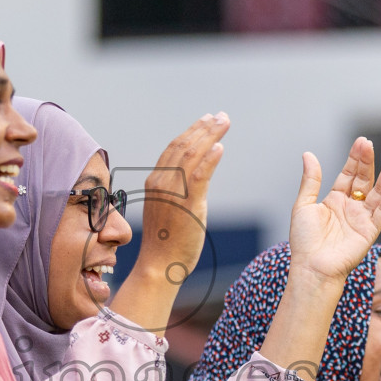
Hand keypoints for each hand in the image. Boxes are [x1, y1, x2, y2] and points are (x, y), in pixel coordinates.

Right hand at [134, 112, 229, 277]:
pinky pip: (199, 176)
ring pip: (191, 156)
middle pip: (183, 146)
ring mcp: (173, 193)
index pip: (174, 148)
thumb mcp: (167, 208)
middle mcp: (162, 182)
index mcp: (156, 182)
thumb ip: (176, 190)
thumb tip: (193, 180)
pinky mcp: (187, 205)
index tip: (207, 120)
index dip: (192, 132)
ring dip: (209, 136)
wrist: (159, 264)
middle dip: (204, 128)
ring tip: (224, 123)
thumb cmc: (165, 242)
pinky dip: (209, 159)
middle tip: (221, 116)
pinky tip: (220, 147)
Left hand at [287, 139, 380, 281]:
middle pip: (364, 180)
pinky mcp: (370, 231)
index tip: (361, 142)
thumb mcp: (303, 205)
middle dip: (368, 162)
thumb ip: (310, 180)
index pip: (349, 175)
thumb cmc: (304, 241)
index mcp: (334, 201)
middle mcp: (350, 208)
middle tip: (370, 145)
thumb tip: (308, 154)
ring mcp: (362, 219)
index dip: (355, 159)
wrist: (312, 267)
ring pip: (378, 193)